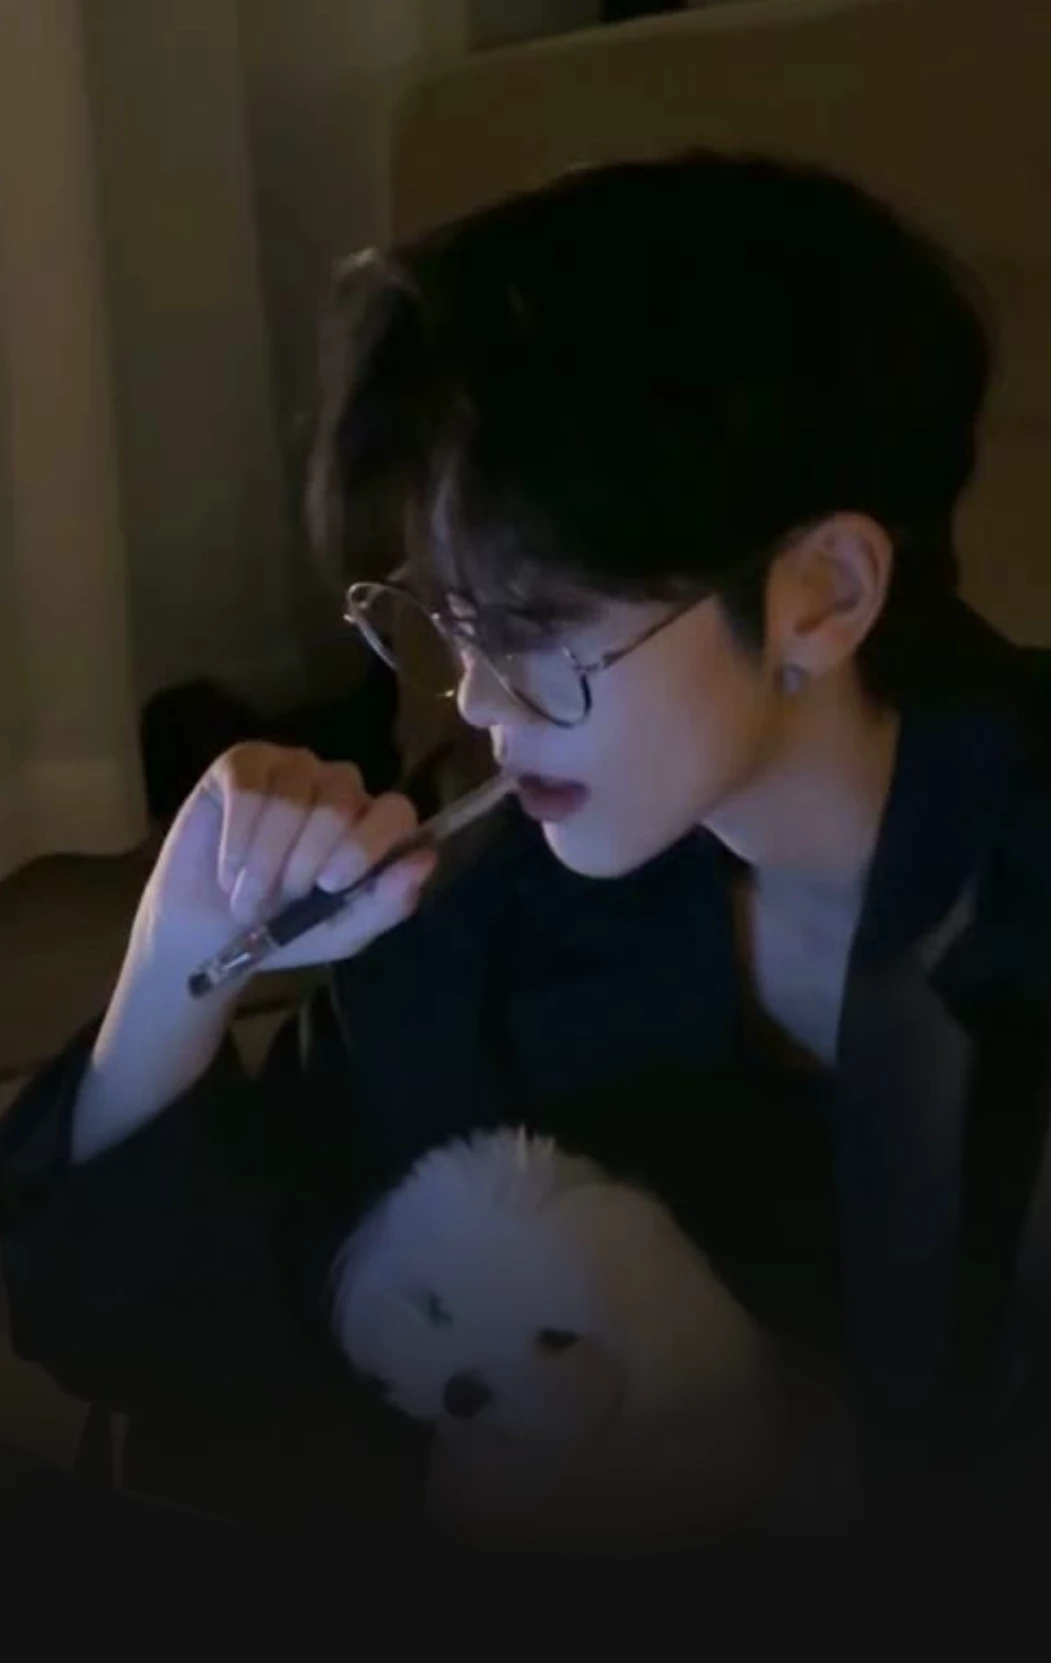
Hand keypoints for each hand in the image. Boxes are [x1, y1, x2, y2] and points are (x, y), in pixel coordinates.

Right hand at [130, 742, 436, 979]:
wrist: (211, 934)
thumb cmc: (286, 930)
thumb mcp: (343, 932)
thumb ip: (388, 902)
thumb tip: (426, 859)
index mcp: (372, 824)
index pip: (395, 811)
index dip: (367, 844)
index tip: (331, 884)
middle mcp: (339, 787)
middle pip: (341, 802)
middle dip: (305, 861)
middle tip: (282, 897)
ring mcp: (292, 769)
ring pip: (291, 796)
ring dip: (266, 858)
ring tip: (248, 894)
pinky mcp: (242, 764)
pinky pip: (248, 789)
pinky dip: (237, 838)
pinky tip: (229, 869)